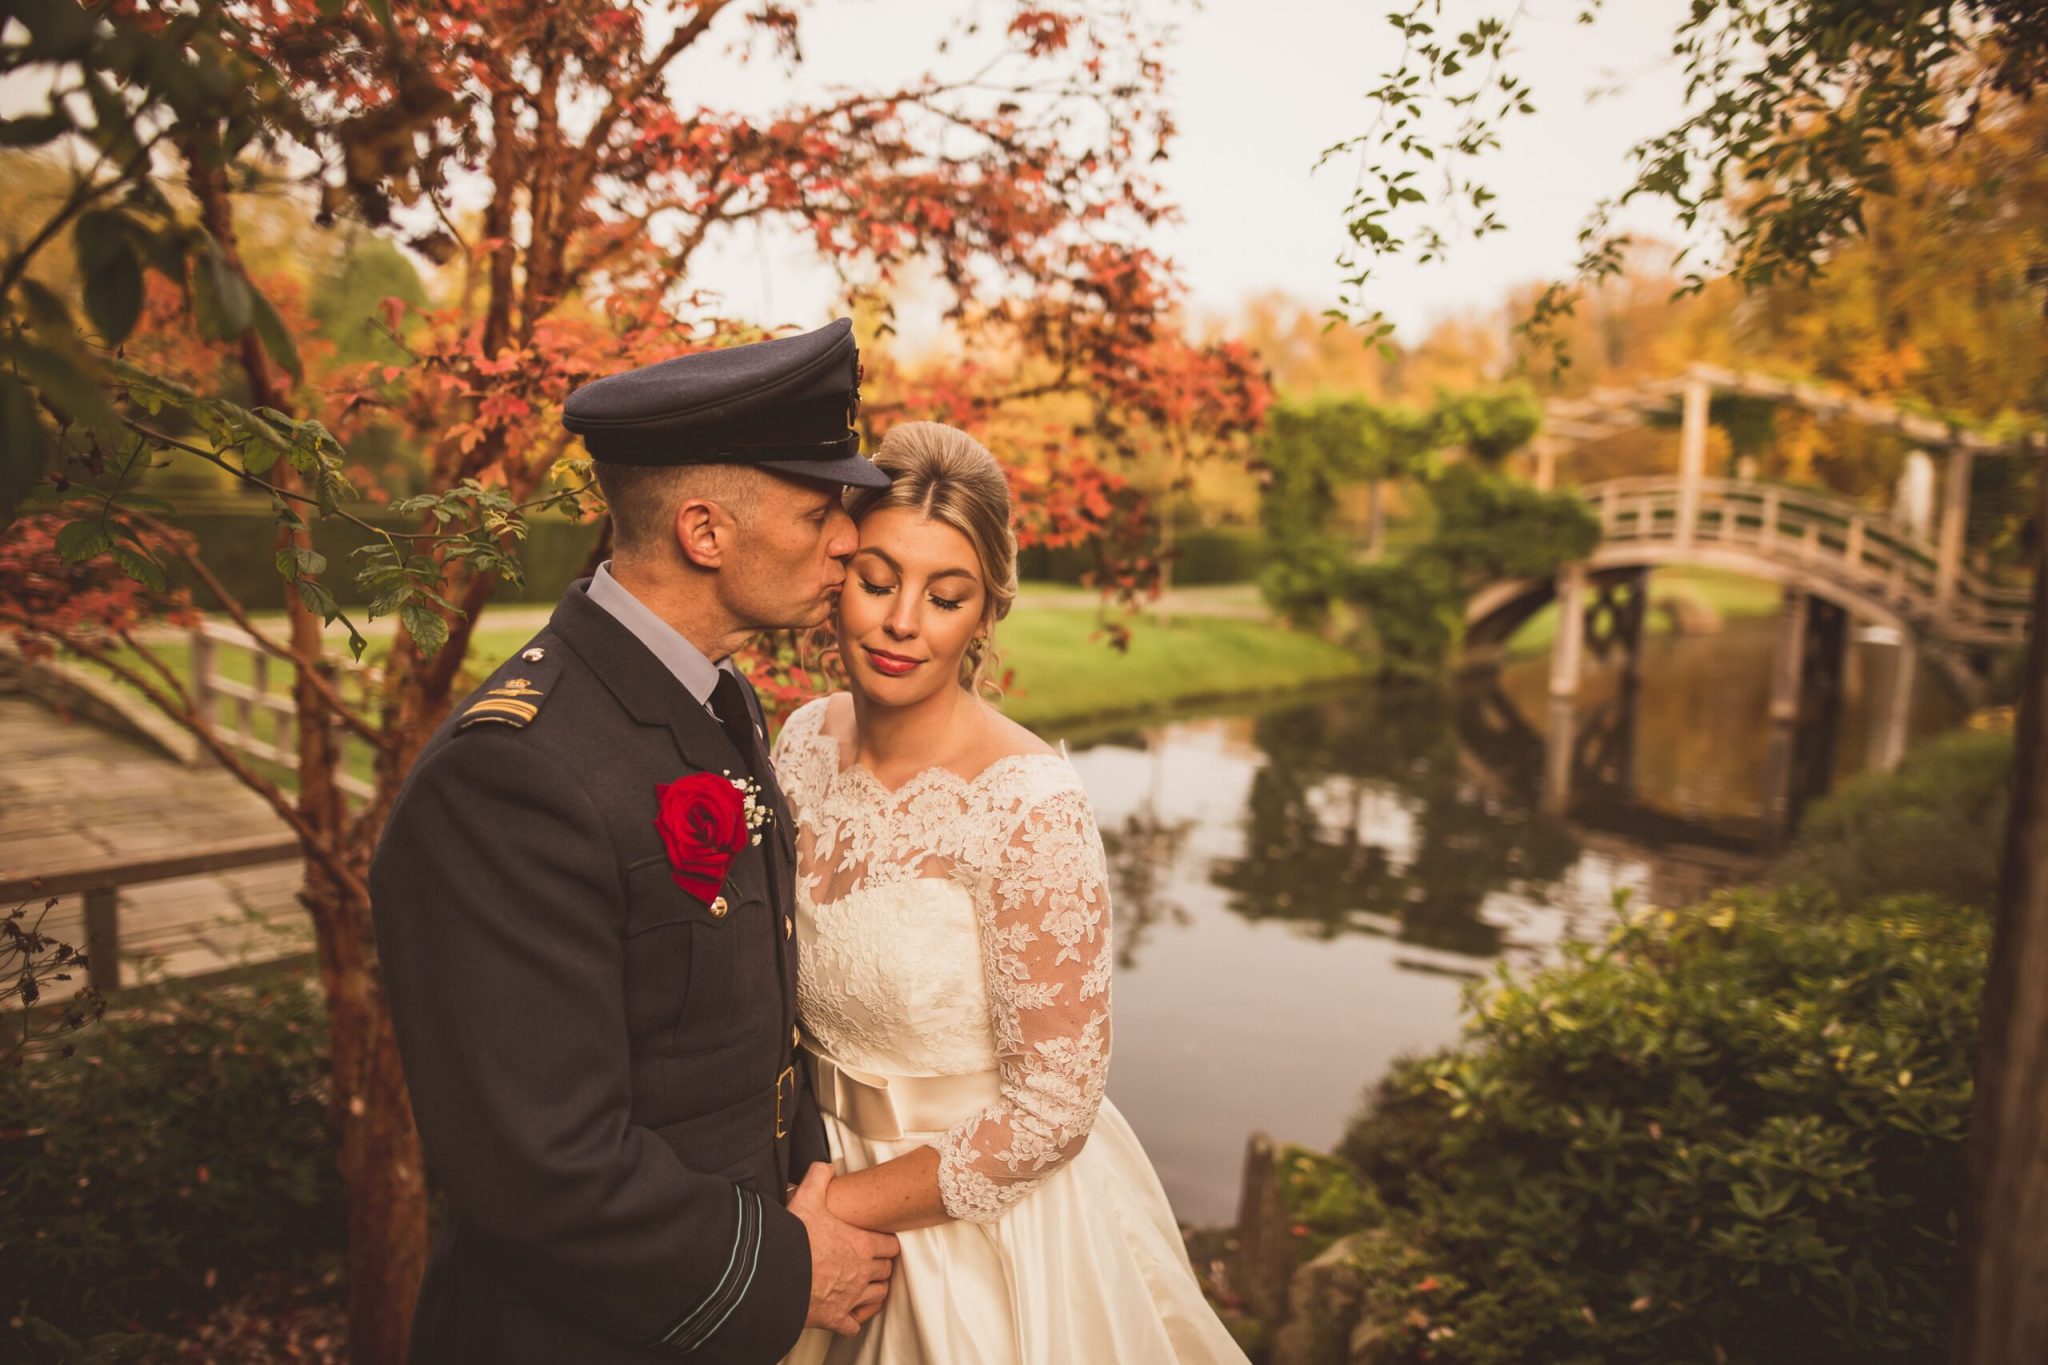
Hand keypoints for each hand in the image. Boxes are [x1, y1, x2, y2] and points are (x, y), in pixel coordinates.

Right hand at [789, 1162, 899, 1334]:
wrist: (773, 1274)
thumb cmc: (793, 1239)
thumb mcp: (807, 1198)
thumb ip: (819, 1177)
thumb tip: (825, 1166)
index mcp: (861, 1245)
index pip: (890, 1245)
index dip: (886, 1242)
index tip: (880, 1241)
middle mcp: (861, 1273)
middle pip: (886, 1271)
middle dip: (881, 1265)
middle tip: (873, 1261)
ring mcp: (850, 1298)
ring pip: (877, 1296)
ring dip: (874, 1291)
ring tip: (866, 1286)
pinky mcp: (834, 1318)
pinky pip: (854, 1324)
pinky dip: (854, 1319)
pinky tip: (848, 1314)